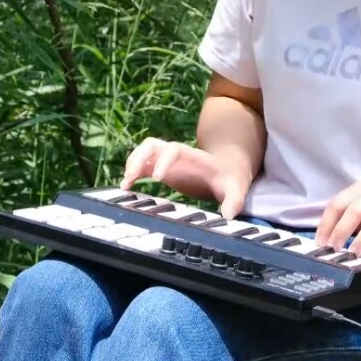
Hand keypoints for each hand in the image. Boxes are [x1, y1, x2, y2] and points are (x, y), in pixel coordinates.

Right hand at [120, 137, 251, 219]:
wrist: (227, 171)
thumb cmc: (230, 179)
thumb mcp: (236, 189)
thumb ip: (234, 201)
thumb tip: (228, 216)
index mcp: (193, 156)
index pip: (174, 150)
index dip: (163, 161)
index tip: (157, 178)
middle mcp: (177, 154)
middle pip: (152, 145)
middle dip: (139, 158)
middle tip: (131, 178)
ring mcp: (168, 160)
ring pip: (144, 152)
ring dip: (132, 164)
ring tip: (125, 184)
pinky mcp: (161, 169)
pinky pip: (142, 166)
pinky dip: (132, 174)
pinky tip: (125, 188)